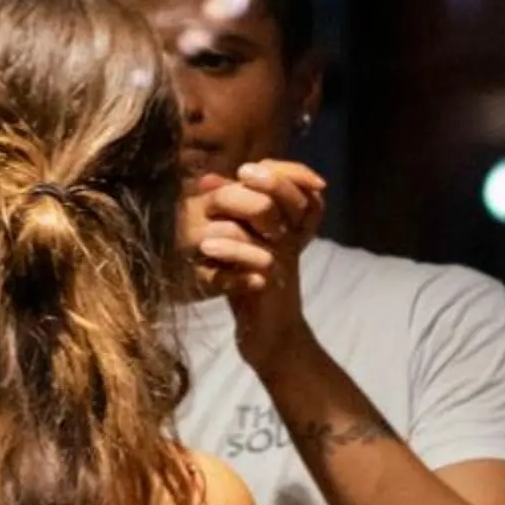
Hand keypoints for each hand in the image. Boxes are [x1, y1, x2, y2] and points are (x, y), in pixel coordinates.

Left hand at [188, 158, 324, 372]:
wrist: (268, 335)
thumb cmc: (251, 284)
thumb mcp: (245, 241)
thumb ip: (233, 212)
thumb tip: (205, 178)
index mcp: (289, 226)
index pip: (299, 185)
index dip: (278, 171)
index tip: (244, 168)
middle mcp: (293, 239)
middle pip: (294, 197)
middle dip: (270, 180)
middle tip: (242, 173)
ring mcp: (285, 261)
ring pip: (275, 221)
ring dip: (242, 206)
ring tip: (211, 201)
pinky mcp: (271, 284)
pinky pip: (258, 259)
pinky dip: (231, 249)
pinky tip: (207, 246)